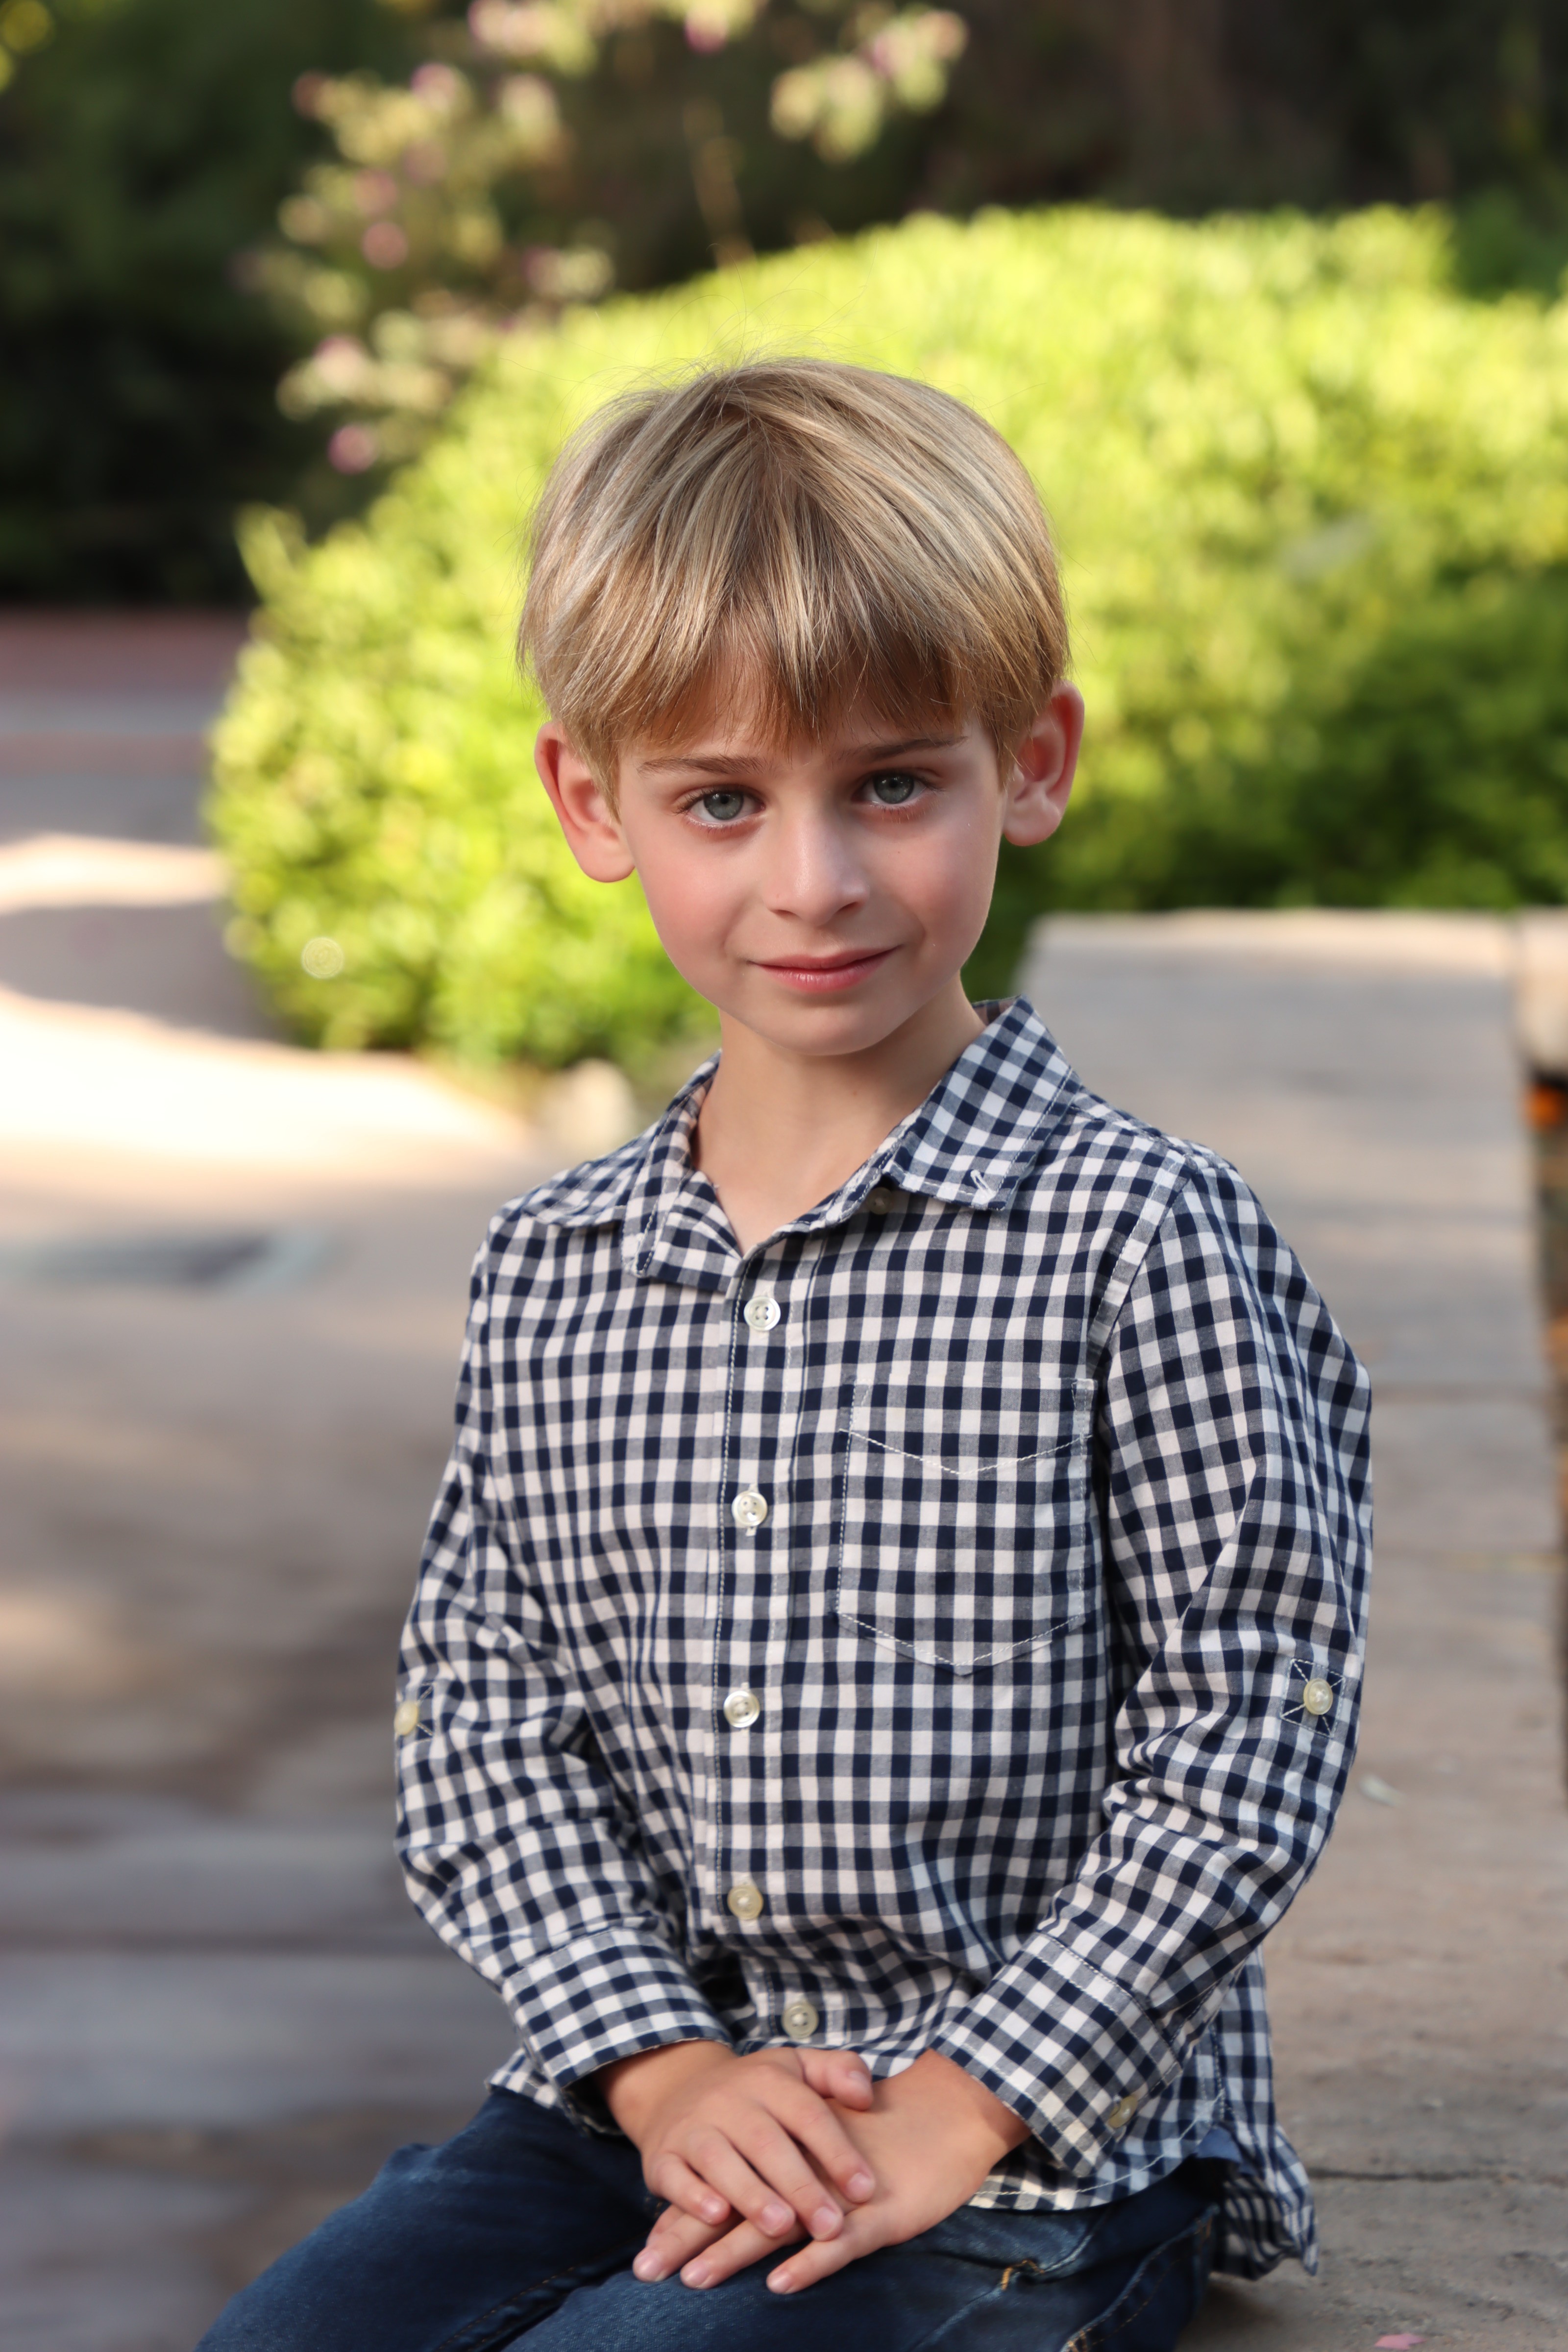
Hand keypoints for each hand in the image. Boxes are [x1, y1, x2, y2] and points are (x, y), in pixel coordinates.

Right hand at [597, 2040, 877, 2255]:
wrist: (677, 2087)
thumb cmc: (756, 2091)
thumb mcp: (797, 2068)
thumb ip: (839, 2072)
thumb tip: (867, 2095)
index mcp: (769, 2079)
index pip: (808, 2113)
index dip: (838, 2152)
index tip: (866, 2190)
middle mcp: (729, 2100)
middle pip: (766, 2142)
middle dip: (799, 2185)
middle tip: (829, 2225)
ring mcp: (693, 2127)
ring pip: (720, 2159)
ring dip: (751, 2194)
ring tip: (781, 2226)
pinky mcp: (662, 2155)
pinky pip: (675, 2175)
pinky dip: (693, 2196)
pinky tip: (717, 2216)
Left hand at [635, 2049, 1028, 2293]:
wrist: (947, 2113)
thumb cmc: (888, 2134)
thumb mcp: (833, 2147)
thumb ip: (793, 2165)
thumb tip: (749, 2202)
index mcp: (790, 2155)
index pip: (731, 2186)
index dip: (690, 2215)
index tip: (648, 2248)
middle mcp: (806, 2173)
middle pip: (740, 2208)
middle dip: (692, 2239)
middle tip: (648, 2269)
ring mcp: (840, 2196)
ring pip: (779, 2227)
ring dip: (734, 2252)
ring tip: (693, 2278)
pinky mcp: (878, 2215)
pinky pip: (839, 2245)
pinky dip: (810, 2262)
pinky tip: (779, 2281)